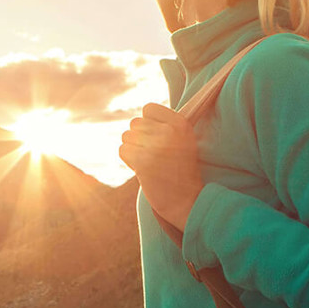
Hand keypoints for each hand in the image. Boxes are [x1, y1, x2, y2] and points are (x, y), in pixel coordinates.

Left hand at [119, 102, 203, 228]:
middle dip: (139, 138)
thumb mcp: (183, 140)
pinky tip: (142, 168)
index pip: (149, 108)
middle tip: (153, 154)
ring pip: (126, 136)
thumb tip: (138, 118)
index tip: (157, 138)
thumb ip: (165, 125)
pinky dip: (128, 160)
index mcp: (181, 123)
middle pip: (135, 123)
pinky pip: (123, 150)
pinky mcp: (143, 161)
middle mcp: (169, 132)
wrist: (185, 199)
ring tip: (149, 161)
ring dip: (133, 149)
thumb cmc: (181, 169)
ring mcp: (156, 146)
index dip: (148, 123)